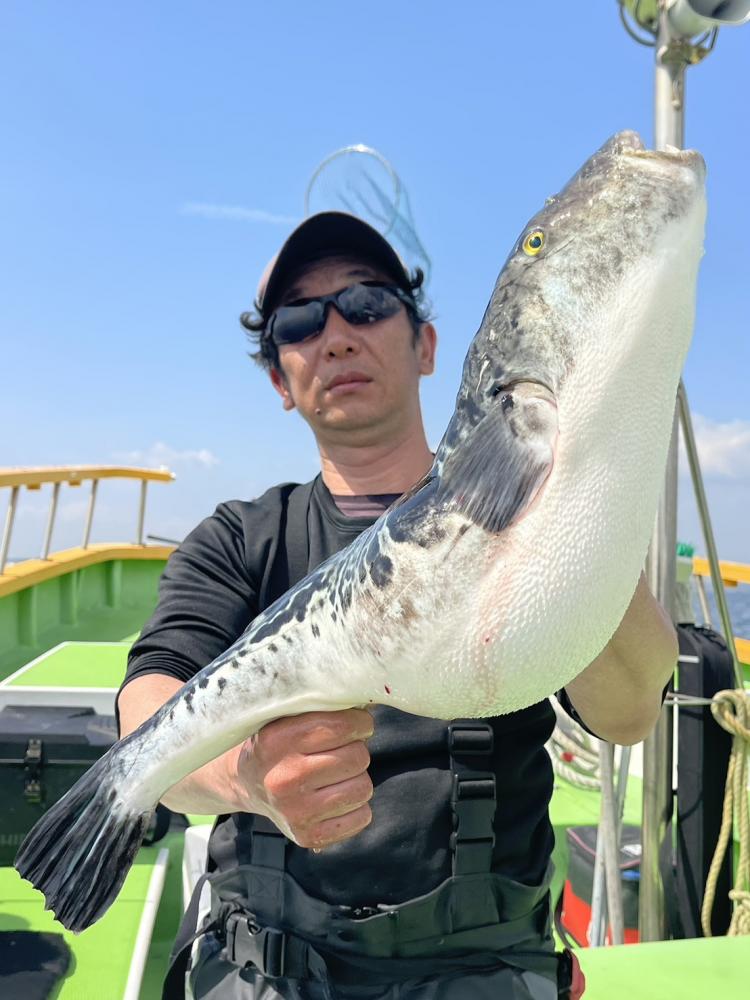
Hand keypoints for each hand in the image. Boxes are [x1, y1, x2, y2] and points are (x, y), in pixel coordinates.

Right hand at [235, 708, 373, 850]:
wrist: (247, 783)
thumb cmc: (280, 743)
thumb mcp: (289, 717)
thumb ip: (325, 708)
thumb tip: (371, 705)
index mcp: (278, 740)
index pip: (342, 726)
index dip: (359, 723)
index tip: (355, 724)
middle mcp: (284, 778)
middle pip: (357, 758)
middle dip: (356, 750)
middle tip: (342, 750)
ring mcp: (295, 812)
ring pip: (363, 788)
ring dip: (356, 778)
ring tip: (337, 774)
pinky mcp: (308, 836)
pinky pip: (362, 817)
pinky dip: (356, 806)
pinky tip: (335, 796)